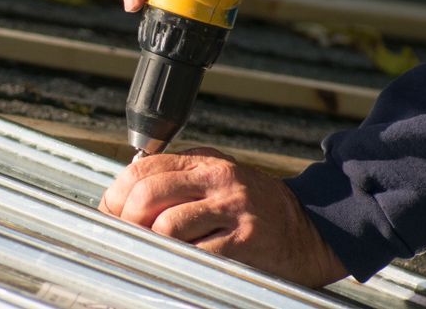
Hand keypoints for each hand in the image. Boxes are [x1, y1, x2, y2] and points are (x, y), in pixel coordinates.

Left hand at [100, 148, 348, 287]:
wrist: (312, 229)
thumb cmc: (259, 209)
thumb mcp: (222, 178)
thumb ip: (183, 178)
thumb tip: (128, 191)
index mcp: (208, 163)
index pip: (145, 167)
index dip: (118, 192)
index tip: (112, 212)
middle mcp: (220, 181)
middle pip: (149, 193)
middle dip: (128, 220)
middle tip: (129, 236)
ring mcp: (232, 211)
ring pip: (168, 225)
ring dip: (154, 243)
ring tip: (160, 251)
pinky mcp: (244, 242)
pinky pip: (196, 253)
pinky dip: (181, 260)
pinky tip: (184, 262)